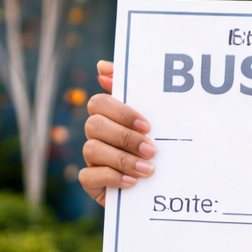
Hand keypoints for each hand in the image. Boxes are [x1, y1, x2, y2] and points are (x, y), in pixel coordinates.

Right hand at [78, 60, 153, 206]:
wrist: (164, 183)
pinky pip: (88, 176)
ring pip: (92, 149)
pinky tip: (132, 182)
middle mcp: (97, 134)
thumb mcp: (157, 119)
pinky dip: (112, 177)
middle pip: (94, 125)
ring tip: (148, 169)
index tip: (147, 125)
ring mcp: (92, 157)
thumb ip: (136, 90)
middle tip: (152, 150)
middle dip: (125, 137)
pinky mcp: (91, 181)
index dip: (121, 112)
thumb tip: (102, 67)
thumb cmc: (159, 144)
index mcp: (110, 116)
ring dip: (123, 159)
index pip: (100, 102)